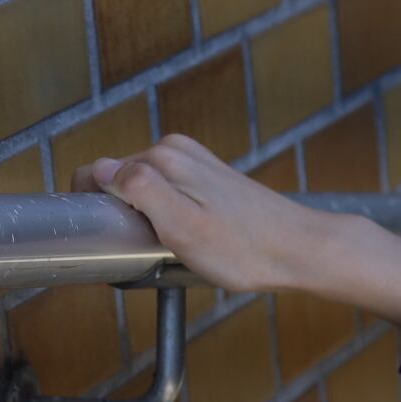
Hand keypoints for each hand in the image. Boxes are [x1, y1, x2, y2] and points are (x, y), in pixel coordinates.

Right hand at [72, 133, 400, 326]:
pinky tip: (201, 238)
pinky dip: (176, 219)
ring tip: (184, 244)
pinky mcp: (211, 179)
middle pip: (121, 183)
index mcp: (162, 158)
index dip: (99, 210)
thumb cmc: (248, 249)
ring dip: (154, 220)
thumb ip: (139, 191)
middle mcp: (176, 150)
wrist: (304, 251)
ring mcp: (196, 163)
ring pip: (146, 193)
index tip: (125, 238)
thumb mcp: (182, 227)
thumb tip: (102, 169)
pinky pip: (171, 198)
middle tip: (162, 247)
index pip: (96, 174)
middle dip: (129, 216)